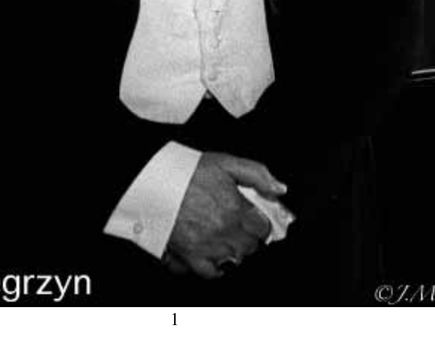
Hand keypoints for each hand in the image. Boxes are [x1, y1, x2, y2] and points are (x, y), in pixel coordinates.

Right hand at [164, 151, 287, 279]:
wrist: (155, 182)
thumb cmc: (188, 171)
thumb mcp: (226, 163)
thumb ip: (257, 174)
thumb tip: (279, 189)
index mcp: (236, 209)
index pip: (263, 228)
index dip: (260, 221)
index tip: (253, 216)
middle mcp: (225, 232)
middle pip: (250, 245)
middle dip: (248, 235)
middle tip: (238, 222)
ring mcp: (208, 247)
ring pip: (235, 258)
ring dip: (234, 248)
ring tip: (225, 235)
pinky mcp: (191, 257)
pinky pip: (211, 272)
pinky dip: (215, 267)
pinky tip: (214, 255)